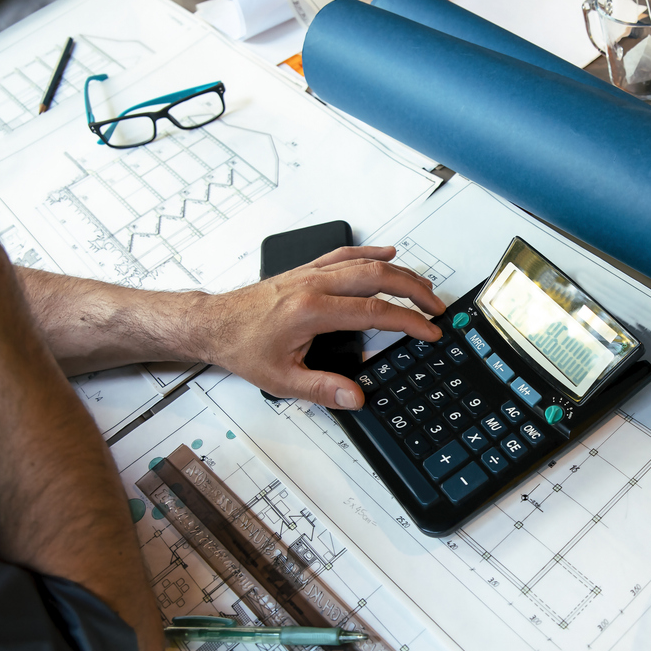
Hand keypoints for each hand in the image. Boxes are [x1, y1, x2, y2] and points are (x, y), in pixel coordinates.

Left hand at [204, 245, 445, 407]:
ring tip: (424, 287)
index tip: (429, 331)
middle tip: (436, 307)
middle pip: (378, 277)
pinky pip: (345, 254)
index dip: (408, 321)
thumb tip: (355, 398)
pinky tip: (388, 253)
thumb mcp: (281, 379)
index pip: (374, 312)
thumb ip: (322, 389)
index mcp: (311, 311)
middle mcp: (314, 285)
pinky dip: (371, 252)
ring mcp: (311, 273)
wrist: (214, 324)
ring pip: (366, 263)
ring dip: (400, 272)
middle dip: (415, 290)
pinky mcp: (307, 270)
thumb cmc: (243, 346)